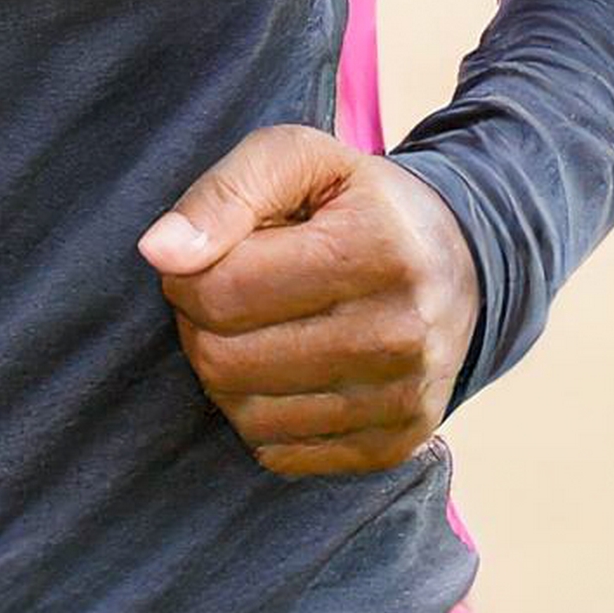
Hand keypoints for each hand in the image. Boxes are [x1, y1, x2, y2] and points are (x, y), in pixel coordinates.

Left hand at [136, 124, 478, 476]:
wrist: (455, 262)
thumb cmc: (356, 203)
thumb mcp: (297, 160)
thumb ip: (223, 194)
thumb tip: (157, 252)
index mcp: (378, 250)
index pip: (224, 291)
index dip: (185, 273)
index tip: (201, 256)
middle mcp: (401, 335)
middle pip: (227, 360)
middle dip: (198, 324)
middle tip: (222, 292)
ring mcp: (401, 400)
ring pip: (246, 414)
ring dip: (222, 371)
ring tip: (250, 327)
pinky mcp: (392, 447)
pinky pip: (275, 453)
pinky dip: (256, 413)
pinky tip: (278, 369)